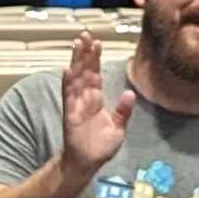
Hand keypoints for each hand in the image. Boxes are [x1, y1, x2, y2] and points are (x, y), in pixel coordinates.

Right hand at [58, 30, 135, 180]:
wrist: (88, 163)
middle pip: (84, 71)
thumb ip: (123, 111)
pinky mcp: (70, 114)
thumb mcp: (118, 127)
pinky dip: (68, 83)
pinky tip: (68, 69)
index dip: (95, 59)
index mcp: (96, 99)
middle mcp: (85, 98)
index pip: (95, 74)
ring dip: (76, 61)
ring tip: (77, 44)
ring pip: (76, 78)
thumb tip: (130, 93)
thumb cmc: (101, 146)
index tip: (96, 42)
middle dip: (85, 53)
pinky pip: (68, 96)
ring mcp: (76, 105)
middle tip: (85, 34)